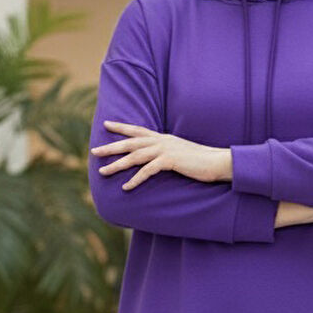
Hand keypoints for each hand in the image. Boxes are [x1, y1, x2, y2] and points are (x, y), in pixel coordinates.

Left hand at [90, 122, 225, 189]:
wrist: (217, 162)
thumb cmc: (201, 161)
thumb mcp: (181, 153)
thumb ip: (167, 154)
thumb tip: (158, 160)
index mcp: (163, 138)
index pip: (138, 129)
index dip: (121, 127)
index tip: (106, 124)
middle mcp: (161, 141)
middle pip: (130, 142)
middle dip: (111, 147)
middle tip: (94, 151)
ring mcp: (165, 150)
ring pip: (135, 156)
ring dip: (117, 164)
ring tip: (103, 171)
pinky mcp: (170, 161)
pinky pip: (148, 171)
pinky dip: (135, 179)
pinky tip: (126, 187)